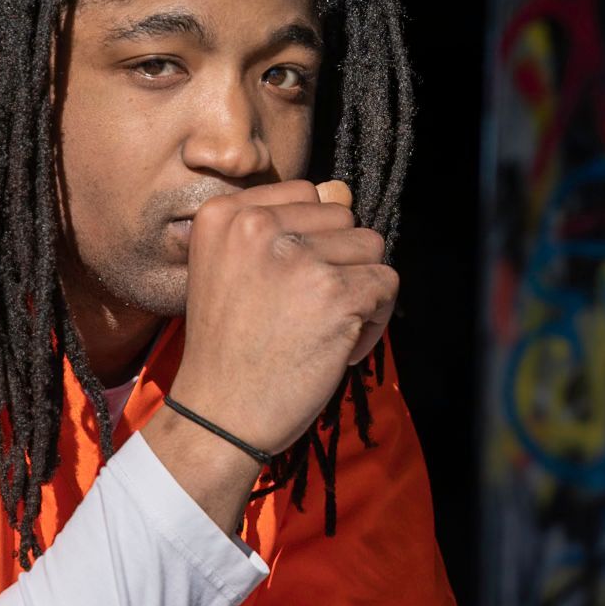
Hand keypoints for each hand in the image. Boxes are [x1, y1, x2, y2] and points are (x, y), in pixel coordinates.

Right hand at [176, 178, 397, 456]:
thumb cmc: (228, 350)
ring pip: (370, 246)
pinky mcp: (335, 293)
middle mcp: (256, 226)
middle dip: (338, 263)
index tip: (287, 286)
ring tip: (325, 328)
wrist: (218, 415)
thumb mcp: (233, 272)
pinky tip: (339, 348)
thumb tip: (343, 189)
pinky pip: (386, 285)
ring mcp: (297, 258)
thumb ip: (284, 227)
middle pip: (341, 215)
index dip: (310, 240)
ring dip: (360, 289)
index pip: (304, 192)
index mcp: (223, 214)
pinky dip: (373, 322)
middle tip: (307, 312)